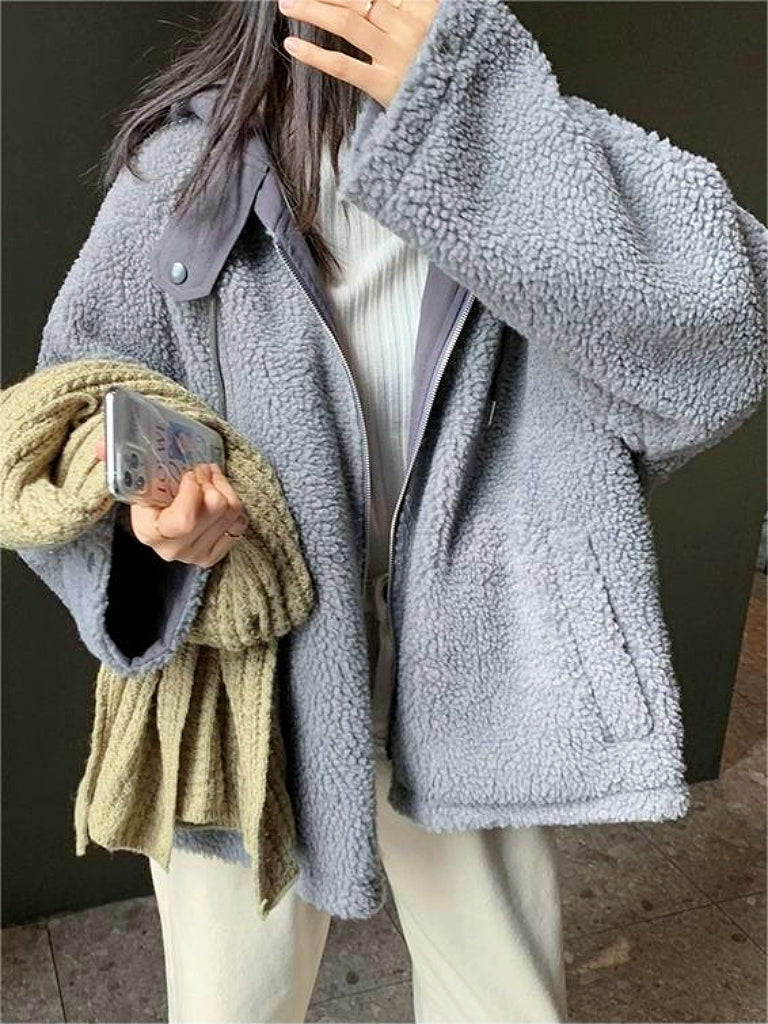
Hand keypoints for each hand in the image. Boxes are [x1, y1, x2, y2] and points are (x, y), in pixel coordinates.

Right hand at [94, 439, 247, 567]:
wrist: (166, 511)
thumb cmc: (151, 491)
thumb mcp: (135, 475)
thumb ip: (117, 460)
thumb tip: (102, 448)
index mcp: (147, 532)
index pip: (184, 520)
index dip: (194, 491)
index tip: (190, 472)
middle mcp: (171, 550)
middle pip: (213, 511)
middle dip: (210, 481)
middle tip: (203, 467)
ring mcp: (195, 556)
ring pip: (230, 513)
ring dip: (224, 487)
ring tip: (210, 477)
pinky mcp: (215, 555)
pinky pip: (239, 523)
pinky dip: (234, 503)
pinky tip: (219, 495)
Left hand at [278, 0, 440, 108]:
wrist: (462, 109)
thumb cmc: (444, 64)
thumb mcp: (435, 23)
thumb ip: (407, 8)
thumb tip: (370, 4)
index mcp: (423, 5)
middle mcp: (409, 25)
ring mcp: (396, 55)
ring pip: (347, 22)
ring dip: (312, 9)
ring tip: (286, 4)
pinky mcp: (384, 85)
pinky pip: (343, 66)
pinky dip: (314, 54)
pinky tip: (292, 44)